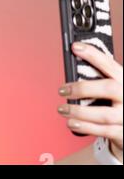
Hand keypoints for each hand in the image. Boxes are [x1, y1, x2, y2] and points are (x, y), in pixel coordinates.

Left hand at [57, 42, 122, 162]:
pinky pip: (104, 131)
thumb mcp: (112, 88)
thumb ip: (98, 80)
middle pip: (108, 88)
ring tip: (62, 109)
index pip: (110, 64)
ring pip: (104, 114)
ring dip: (79, 112)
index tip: (75, 47)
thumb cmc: (116, 103)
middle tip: (62, 90)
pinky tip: (71, 123)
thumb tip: (71, 70)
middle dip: (82, 88)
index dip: (93, 55)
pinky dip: (85, 127)